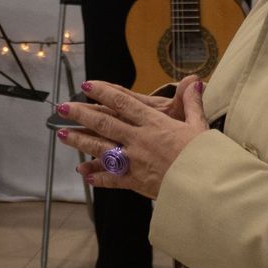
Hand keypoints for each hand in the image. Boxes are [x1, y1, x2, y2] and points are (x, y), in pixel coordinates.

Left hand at [57, 78, 208, 198]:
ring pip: (101, 149)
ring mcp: (134, 161)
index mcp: (154, 123)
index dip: (103, 93)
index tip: (87, 86)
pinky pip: (112, 178)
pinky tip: (85, 175)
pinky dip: (98, 177)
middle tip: (62, 107)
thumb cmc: (204, 155)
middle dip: (81, 114)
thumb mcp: (199, 125)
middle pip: (104, 124)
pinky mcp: (136, 181)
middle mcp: (139, 139)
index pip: (123, 103)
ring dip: (80, 141)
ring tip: (61, 135)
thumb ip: (192, 103)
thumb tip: (194, 82)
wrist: (205, 186)